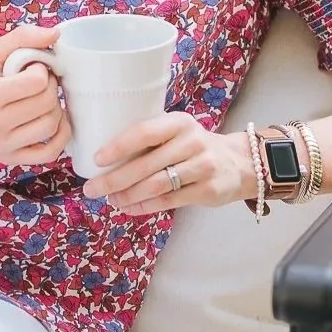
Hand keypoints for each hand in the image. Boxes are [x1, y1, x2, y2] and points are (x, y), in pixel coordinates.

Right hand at [0, 24, 72, 166]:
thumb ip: (22, 37)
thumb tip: (55, 34)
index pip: (37, 81)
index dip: (42, 70)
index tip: (33, 69)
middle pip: (47, 103)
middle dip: (51, 87)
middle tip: (42, 83)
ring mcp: (3, 146)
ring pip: (51, 126)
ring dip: (56, 109)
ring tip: (44, 100)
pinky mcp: (12, 159)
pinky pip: (50, 154)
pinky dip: (61, 136)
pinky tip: (54, 121)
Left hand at [80, 112, 252, 214]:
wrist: (239, 162)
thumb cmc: (194, 146)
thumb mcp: (177, 132)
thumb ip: (151, 139)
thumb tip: (104, 157)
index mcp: (178, 122)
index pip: (144, 132)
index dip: (118, 146)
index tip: (96, 159)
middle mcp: (191, 142)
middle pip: (146, 164)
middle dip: (114, 179)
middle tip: (92, 189)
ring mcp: (202, 166)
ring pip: (156, 185)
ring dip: (127, 196)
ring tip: (110, 200)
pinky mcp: (207, 190)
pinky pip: (168, 201)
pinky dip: (144, 207)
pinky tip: (129, 208)